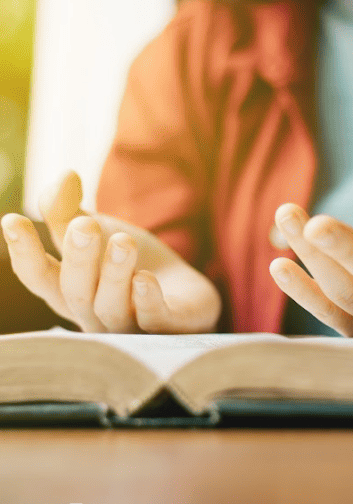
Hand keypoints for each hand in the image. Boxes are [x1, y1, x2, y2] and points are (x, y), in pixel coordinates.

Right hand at [1, 172, 220, 333]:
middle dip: (78, 258)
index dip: (24, 252)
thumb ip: (72, 210)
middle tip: (83, 226)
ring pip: (112, 306)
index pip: (39, 277)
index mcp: (69, 290)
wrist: (184, 293)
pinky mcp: (168, 328)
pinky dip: (147, 302)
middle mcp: (93, 314)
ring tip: (122, 242)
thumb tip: (63, 175)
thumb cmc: (128, 264)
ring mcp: (129, 326)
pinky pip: (153, 322)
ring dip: (114, 274)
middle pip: (76, 292)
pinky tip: (145, 280)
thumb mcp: (99, 232)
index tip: (12, 220)